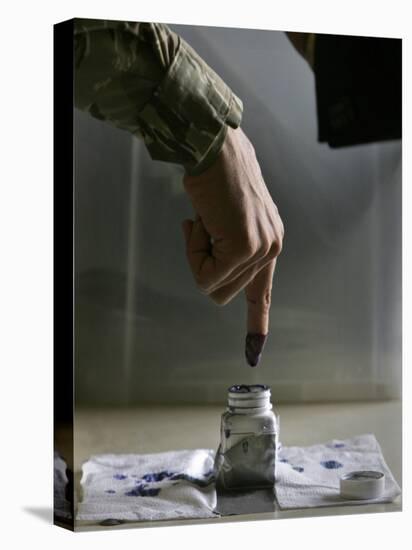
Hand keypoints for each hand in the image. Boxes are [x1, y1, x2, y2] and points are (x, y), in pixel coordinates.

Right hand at [182, 127, 283, 365]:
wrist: (215, 148)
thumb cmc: (216, 178)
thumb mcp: (228, 219)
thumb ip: (229, 247)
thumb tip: (214, 270)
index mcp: (269, 242)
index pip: (262, 291)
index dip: (256, 321)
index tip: (254, 352)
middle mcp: (271, 248)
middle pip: (226, 294)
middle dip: (203, 268)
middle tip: (200, 231)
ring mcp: (260, 249)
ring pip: (213, 286)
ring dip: (196, 256)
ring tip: (202, 222)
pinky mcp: (243, 248)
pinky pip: (205, 273)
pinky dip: (192, 250)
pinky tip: (200, 220)